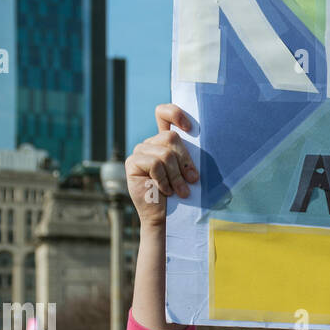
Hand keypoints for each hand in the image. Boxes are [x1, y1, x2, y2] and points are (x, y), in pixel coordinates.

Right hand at [126, 104, 198, 227]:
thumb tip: (198, 137)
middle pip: (171, 137)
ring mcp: (140, 151)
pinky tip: (164, 190)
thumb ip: (189, 154)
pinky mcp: (132, 163)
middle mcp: (151, 143)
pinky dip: (163, 180)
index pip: (164, 113)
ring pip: (165, 154)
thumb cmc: (182, 192)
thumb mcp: (189, 169)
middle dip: (185, 161)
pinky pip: (154, 164)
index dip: (176, 113)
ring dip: (176, 176)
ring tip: (180, 191)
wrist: (167, 216)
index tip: (190, 129)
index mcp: (165, 140)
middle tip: (192, 180)